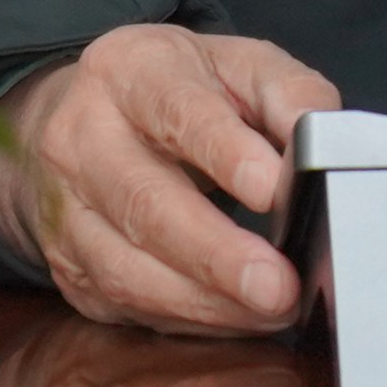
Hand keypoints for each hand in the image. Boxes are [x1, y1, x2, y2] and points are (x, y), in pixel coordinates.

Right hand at [0, 26, 340, 335]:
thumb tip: (320, 139)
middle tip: (279, 285)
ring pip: (128, 269)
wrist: (77, 115)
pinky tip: (234, 317)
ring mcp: (66, 208)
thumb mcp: (235, 65)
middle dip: (216, 254)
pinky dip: (188, 320)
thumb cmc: (176, 91)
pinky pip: (127, 306)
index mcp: (129, 70)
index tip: (272, 190)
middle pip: (144, 204)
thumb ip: (288, 93)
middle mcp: (82, 138)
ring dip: (207, 301)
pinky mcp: (67, 265)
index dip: (226, 154)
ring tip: (271, 309)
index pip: (178, 112)